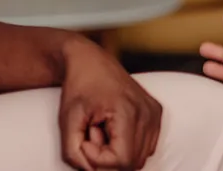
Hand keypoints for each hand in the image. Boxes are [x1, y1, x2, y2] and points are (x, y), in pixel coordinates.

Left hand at [59, 40, 162, 170]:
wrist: (90, 61)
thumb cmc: (78, 87)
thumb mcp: (66, 121)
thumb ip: (73, 153)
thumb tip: (89, 170)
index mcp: (128, 111)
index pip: (122, 160)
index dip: (99, 160)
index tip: (85, 141)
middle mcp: (148, 112)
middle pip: (133, 163)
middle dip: (108, 158)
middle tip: (92, 136)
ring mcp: (154, 113)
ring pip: (140, 158)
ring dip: (118, 154)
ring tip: (102, 132)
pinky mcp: (155, 113)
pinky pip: (146, 146)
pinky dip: (128, 147)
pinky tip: (113, 130)